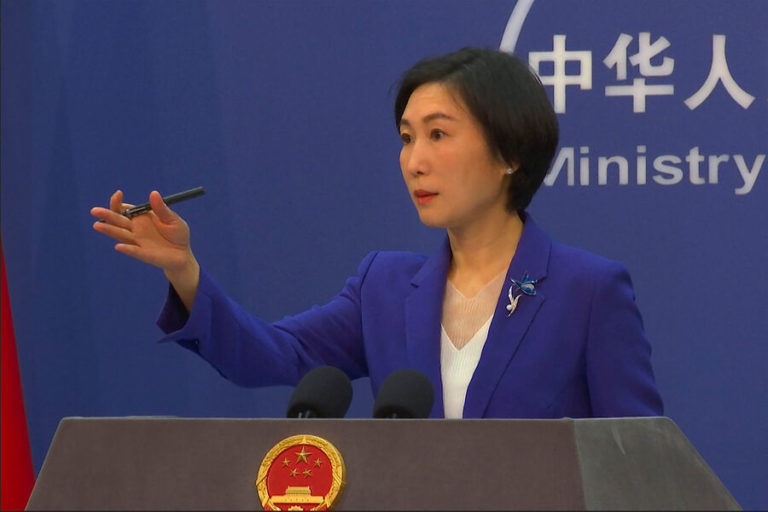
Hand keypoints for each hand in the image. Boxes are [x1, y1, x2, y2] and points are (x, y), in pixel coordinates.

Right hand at [91, 190, 198, 309]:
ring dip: (109, 230)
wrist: (183, 255)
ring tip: (97, 225)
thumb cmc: (177, 235)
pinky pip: (133, 251)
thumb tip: (154, 193)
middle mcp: (136, 229)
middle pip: (117, 221)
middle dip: (106, 215)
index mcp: (141, 218)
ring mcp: (138, 242)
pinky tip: (119, 246)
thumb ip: (162, 209)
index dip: (118, 202)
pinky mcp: (144, 254)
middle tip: (94, 211)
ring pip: (120, 235)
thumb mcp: (173, 220)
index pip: (124, 209)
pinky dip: (127, 249)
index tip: (118, 194)